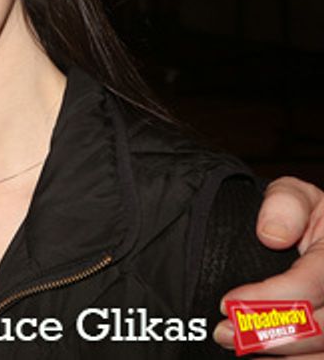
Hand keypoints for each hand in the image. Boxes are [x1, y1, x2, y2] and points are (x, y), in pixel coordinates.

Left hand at [213, 177, 323, 354]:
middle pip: (320, 329)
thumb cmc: (302, 216)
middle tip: (223, 333)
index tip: (226, 303)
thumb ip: (285, 204)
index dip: (268, 299)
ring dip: (280, 357)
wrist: (315, 235)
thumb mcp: (295, 195)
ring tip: (237, 347)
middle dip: (268, 336)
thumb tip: (270, 235)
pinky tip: (263, 357)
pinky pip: (323, 359)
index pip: (311, 285)